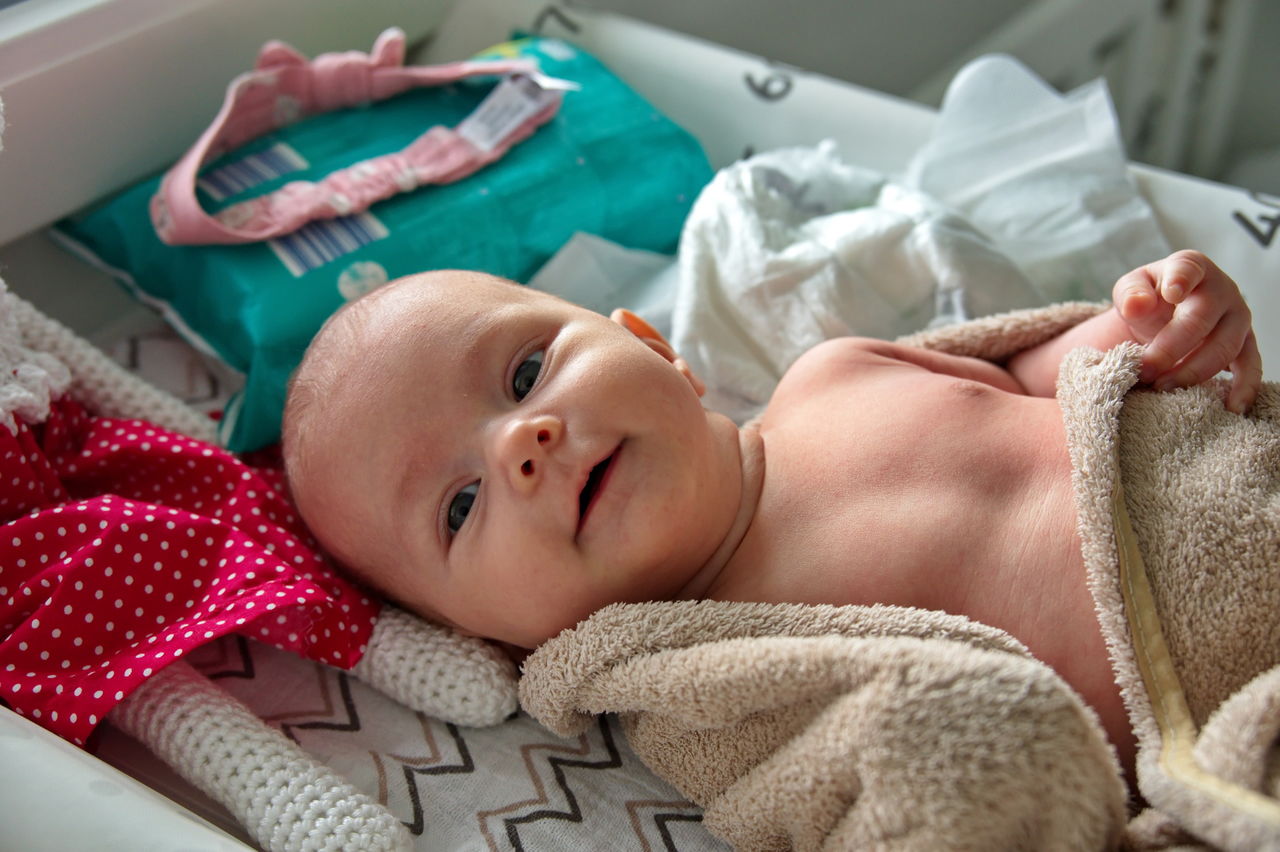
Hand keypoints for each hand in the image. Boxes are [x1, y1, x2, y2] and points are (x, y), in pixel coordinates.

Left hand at [1113, 250, 1260, 412]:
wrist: (1167, 313)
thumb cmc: (1149, 298)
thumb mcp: (1132, 289)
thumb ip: (1130, 294)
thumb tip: (1136, 305)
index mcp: (1191, 268)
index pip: (1187, 269)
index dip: (1180, 280)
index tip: (1171, 294)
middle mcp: (1221, 289)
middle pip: (1200, 320)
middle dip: (1169, 349)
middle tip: (1144, 370)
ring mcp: (1237, 317)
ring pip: (1223, 347)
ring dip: (1191, 372)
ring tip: (1161, 387)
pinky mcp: (1245, 344)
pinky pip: (1250, 366)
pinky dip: (1243, 388)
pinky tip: (1231, 408)